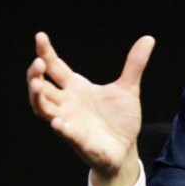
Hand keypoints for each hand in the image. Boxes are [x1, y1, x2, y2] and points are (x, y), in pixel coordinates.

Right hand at [26, 31, 154, 185]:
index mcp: (76, 88)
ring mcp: (70, 122)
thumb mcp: (128, 89)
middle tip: (37, 63)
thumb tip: (148, 38)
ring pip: (44, 109)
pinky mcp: (78, 140)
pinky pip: (66, 133)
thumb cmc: (120, 119)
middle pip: (42, 88)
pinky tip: (57, 122)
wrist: (126, 149)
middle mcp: (67, 104)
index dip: (46, 53)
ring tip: (37, 85)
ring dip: (38, 98)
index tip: (40, 36)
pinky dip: (61, 127)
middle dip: (35, 75)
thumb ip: (134, 64)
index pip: (55, 68)